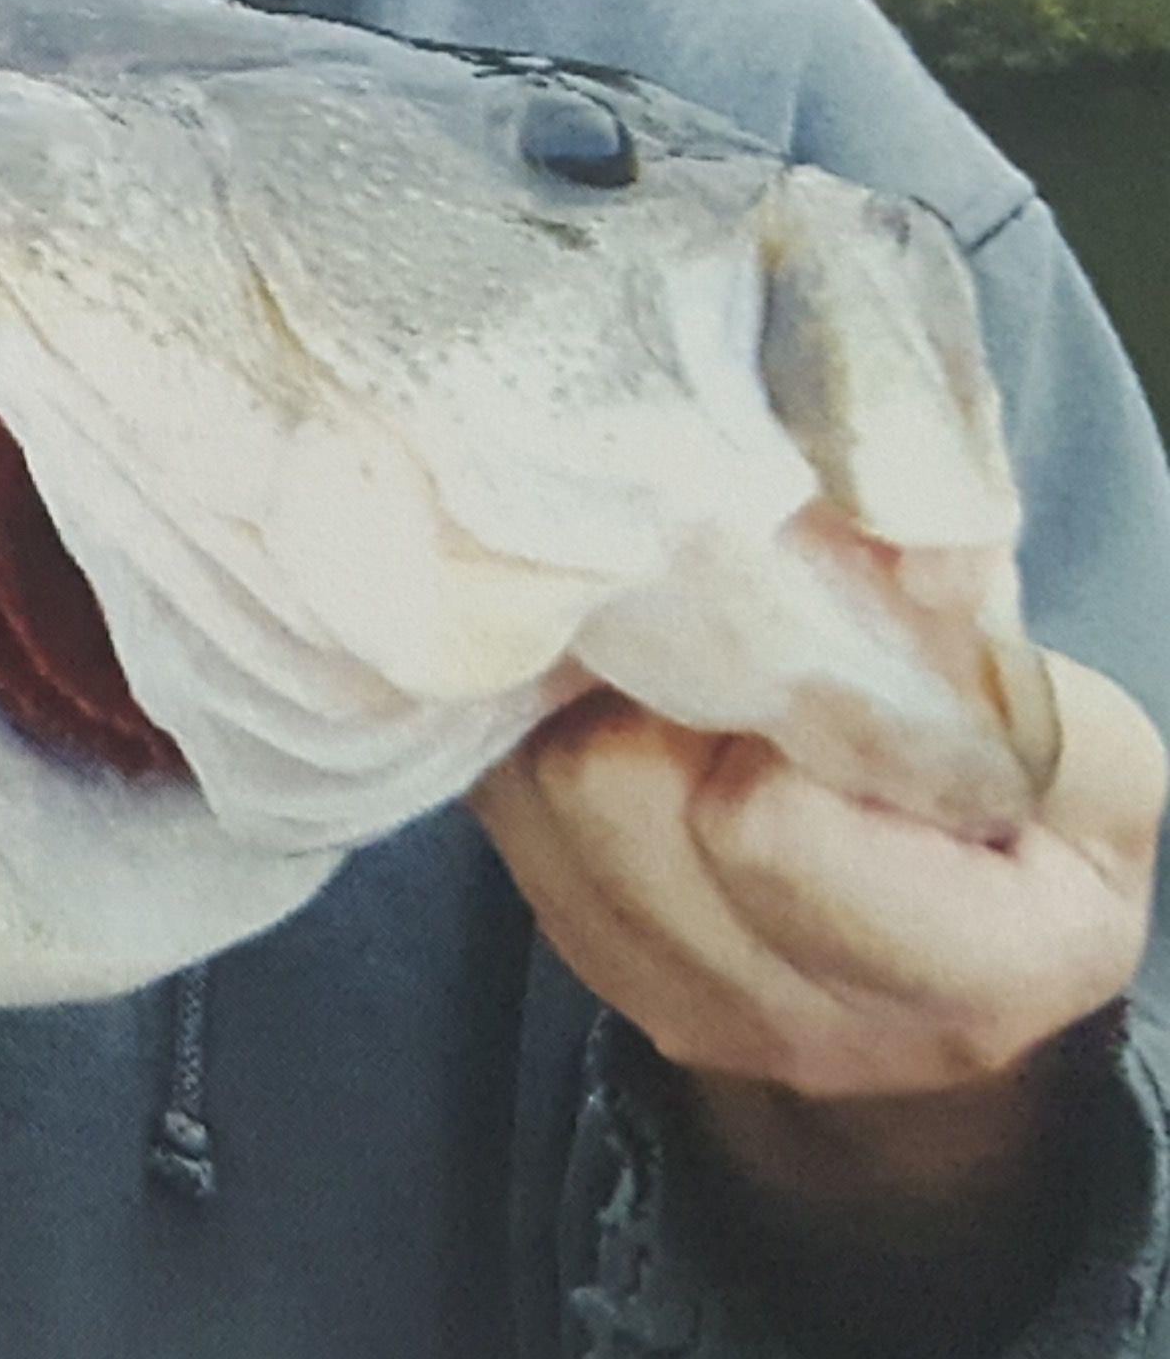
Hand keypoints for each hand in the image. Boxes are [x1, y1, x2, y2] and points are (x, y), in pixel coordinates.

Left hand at [473, 654, 1163, 1250]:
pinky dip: (537, 727)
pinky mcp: (589, 960)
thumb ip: (991, 669)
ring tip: (651, 640)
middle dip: (642, 675)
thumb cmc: (1024, 838)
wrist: (952, 975)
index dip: (756, 694)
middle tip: (690, 607)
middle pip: (615, 792)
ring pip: (539, 794)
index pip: (762, 819)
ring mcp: (679, 1006)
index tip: (789, 629)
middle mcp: (806, 1024)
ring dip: (578, 692)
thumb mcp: (1077, 756)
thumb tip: (899, 556)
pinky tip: (603, 690)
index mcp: (965, 980)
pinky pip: (504, 811)